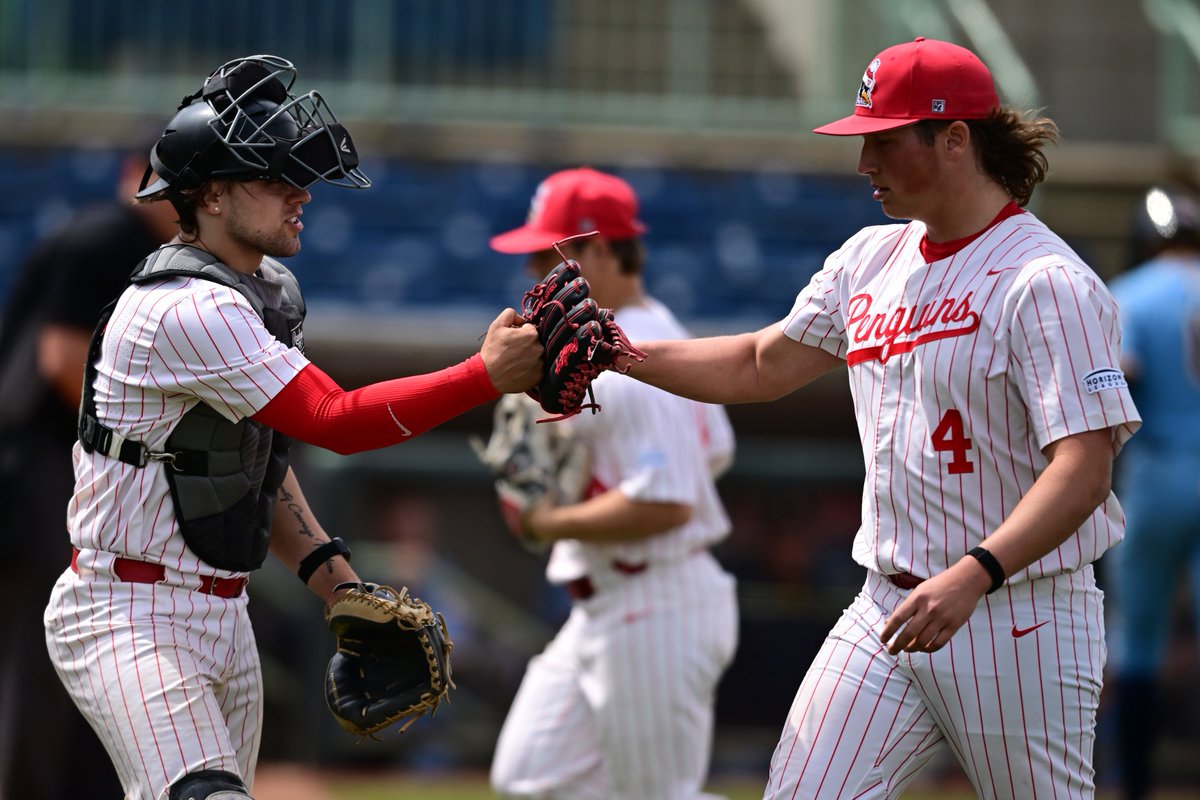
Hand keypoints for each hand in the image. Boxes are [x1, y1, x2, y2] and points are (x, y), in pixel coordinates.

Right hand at [481, 308, 542, 392]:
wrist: (489, 376)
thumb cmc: (492, 350)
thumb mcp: (496, 326)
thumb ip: (510, 314)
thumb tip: (521, 318)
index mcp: (531, 334)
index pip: (530, 328)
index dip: (520, 333)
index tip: (511, 340)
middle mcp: (539, 349)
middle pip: (535, 342)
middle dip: (525, 344)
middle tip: (512, 352)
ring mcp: (540, 364)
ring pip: (537, 356)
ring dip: (529, 357)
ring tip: (514, 361)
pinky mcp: (539, 377)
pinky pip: (538, 369)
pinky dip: (530, 369)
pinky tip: (519, 370)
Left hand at [878, 557, 992, 654]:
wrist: (966, 580)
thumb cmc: (940, 585)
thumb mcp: (920, 590)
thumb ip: (907, 606)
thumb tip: (890, 623)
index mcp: (917, 598)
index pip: (898, 618)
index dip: (888, 631)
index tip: (882, 639)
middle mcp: (928, 609)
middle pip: (909, 633)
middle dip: (897, 645)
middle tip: (892, 650)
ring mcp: (942, 618)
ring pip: (923, 641)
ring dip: (912, 648)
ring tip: (907, 649)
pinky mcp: (954, 625)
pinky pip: (939, 643)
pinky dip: (929, 649)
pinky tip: (924, 648)